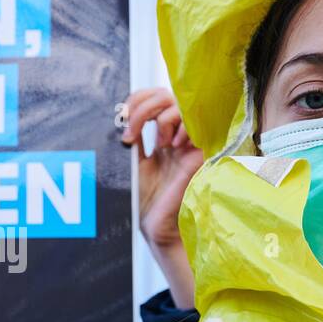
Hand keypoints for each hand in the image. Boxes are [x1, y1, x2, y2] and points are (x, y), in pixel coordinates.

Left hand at [121, 88, 204, 308]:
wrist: (157, 226)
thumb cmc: (147, 200)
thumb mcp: (135, 161)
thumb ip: (135, 137)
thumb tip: (124, 113)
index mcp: (163, 138)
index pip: (156, 98)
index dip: (139, 98)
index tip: (122, 116)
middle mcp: (178, 137)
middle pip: (167, 94)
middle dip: (144, 105)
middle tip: (131, 128)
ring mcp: (190, 143)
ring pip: (181, 104)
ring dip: (162, 117)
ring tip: (156, 141)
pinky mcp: (200, 152)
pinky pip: (194, 122)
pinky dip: (179, 125)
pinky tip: (172, 145)